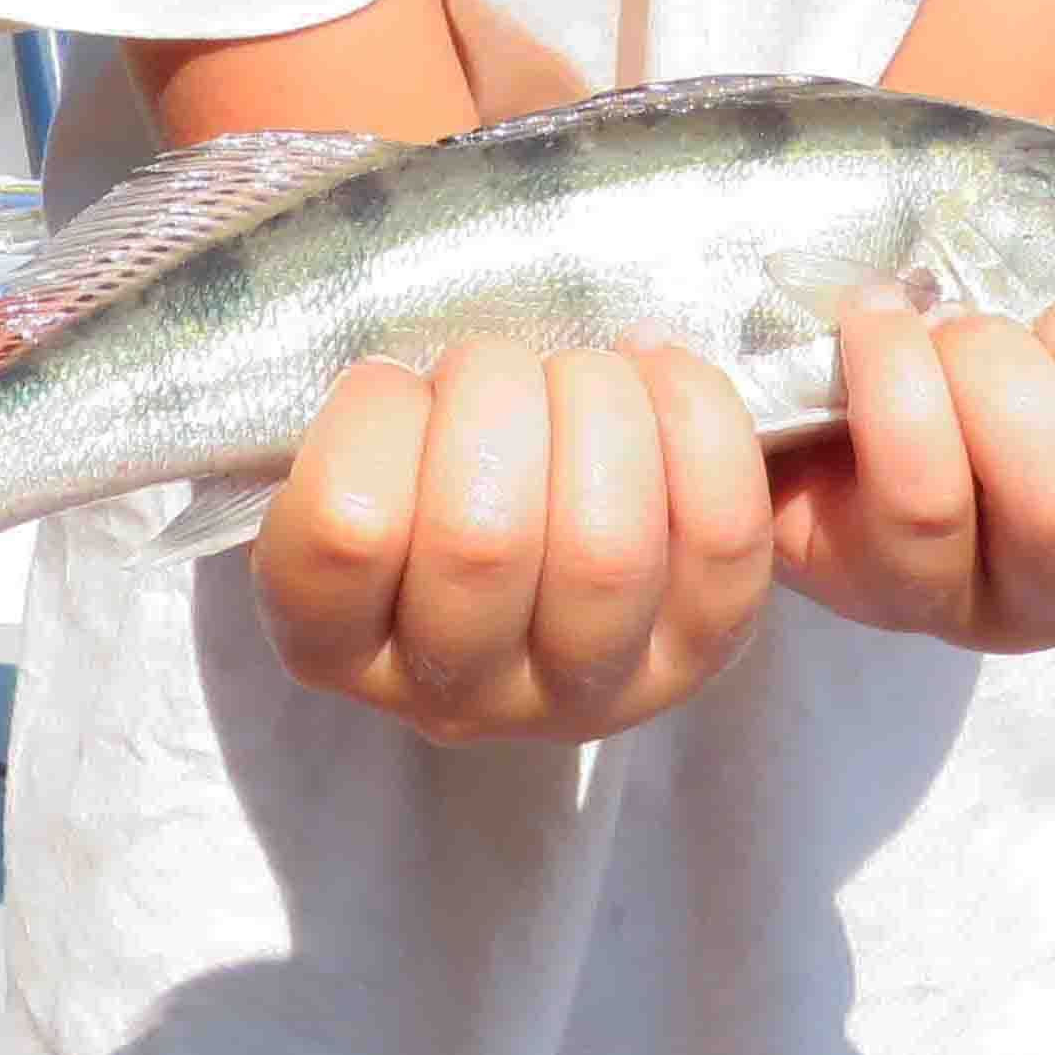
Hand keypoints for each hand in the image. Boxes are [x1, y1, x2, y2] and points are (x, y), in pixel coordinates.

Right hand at [252, 335, 773, 743]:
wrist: (527, 509)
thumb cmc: (420, 458)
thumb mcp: (354, 443)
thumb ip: (361, 415)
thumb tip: (404, 366)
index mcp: (335, 640)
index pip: (347, 529)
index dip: (376, 414)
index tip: (392, 377)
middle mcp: (456, 691)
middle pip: (483, 537)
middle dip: (495, 390)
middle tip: (496, 363)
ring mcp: (583, 689)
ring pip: (604, 547)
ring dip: (597, 404)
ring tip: (582, 372)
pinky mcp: (695, 654)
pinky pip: (719, 542)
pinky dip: (698, 420)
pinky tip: (658, 371)